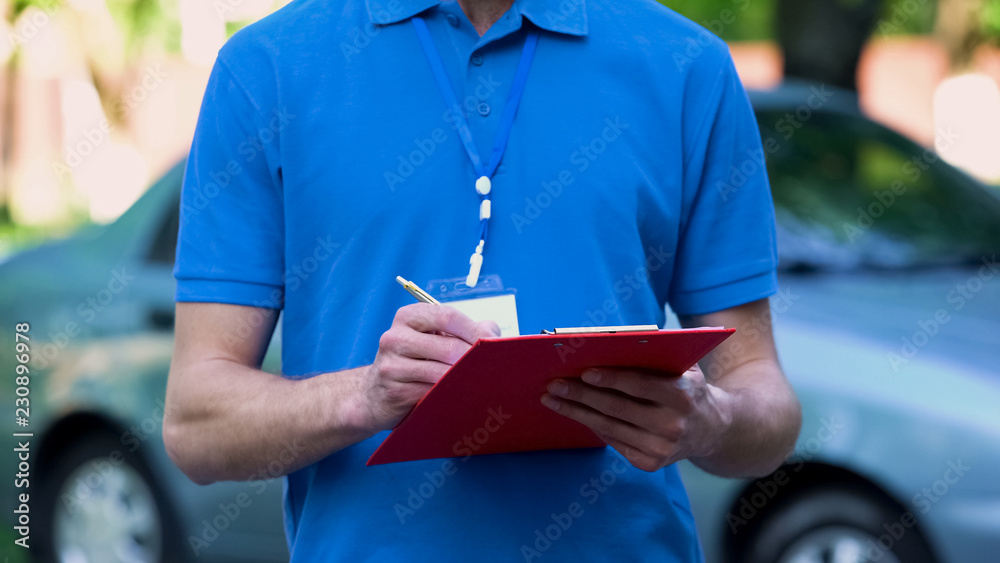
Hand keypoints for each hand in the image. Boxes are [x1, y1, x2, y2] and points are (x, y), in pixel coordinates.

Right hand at [354, 304, 499, 432]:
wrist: (374, 394)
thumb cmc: (412, 361)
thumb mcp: (430, 337)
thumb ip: (460, 330)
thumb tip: (492, 330)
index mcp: (408, 317)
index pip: (447, 316)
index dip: (474, 329)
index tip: (494, 341)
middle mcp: (395, 337)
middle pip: (448, 346)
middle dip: (475, 357)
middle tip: (492, 365)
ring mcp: (392, 366)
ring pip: (442, 372)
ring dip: (466, 377)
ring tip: (481, 380)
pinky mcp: (395, 391)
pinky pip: (433, 392)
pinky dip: (451, 393)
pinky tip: (460, 393)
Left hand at [540, 365, 732, 471]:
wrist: (712, 429)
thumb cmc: (688, 387)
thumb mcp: (684, 366)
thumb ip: (655, 354)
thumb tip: (608, 342)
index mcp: (682, 395)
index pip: (639, 385)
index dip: (610, 378)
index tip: (583, 371)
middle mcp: (672, 425)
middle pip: (616, 408)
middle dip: (581, 395)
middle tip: (554, 384)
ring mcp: (661, 449)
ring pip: (609, 427)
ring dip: (576, 412)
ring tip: (553, 398)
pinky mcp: (650, 464)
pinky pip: (613, 442)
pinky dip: (592, 426)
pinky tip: (574, 412)